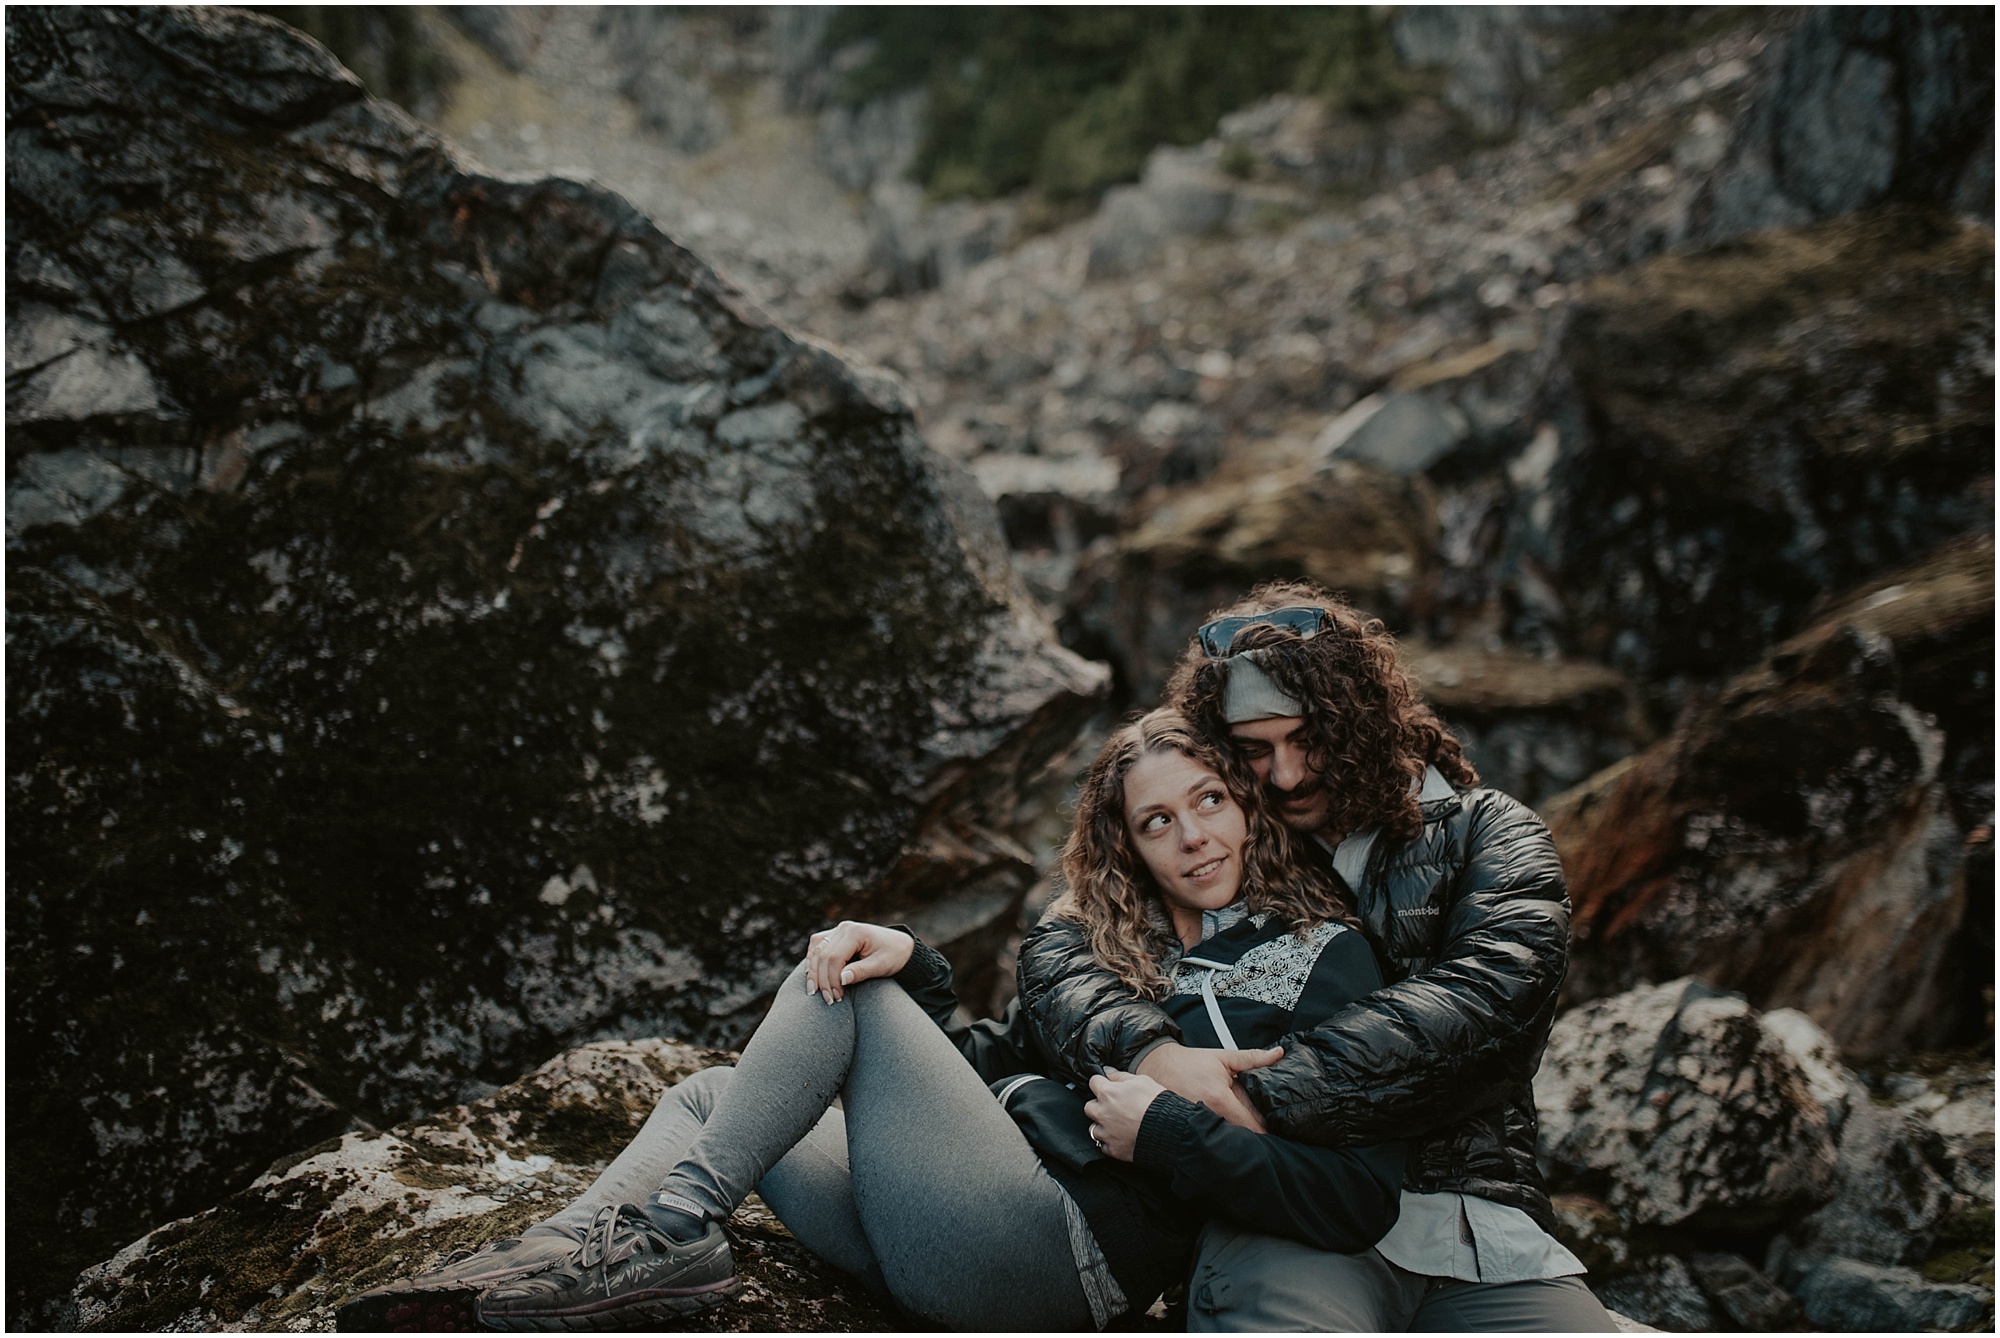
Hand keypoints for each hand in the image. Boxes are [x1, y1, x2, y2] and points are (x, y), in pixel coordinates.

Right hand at [803, 921, 914, 1003]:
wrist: (901, 946)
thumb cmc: (894, 956)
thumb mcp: (881, 966)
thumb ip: (861, 972)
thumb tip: (841, 980)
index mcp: (855, 932)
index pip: (834, 958)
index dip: (832, 980)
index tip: (836, 998)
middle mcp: (843, 928)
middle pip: (822, 955)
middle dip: (822, 980)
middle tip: (828, 1000)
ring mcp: (838, 930)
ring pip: (816, 951)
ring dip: (814, 973)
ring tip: (815, 993)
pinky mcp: (835, 936)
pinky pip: (817, 946)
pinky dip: (813, 961)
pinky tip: (812, 976)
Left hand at [1083, 1068, 1164, 1160]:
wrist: (1168, 1130)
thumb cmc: (1157, 1104)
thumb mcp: (1141, 1081)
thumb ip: (1120, 1076)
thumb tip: (1108, 1071)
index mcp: (1107, 1094)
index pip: (1093, 1082)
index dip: (1101, 1083)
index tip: (1107, 1086)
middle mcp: (1102, 1114)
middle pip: (1089, 1107)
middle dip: (1098, 1106)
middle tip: (1113, 1107)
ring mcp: (1106, 1133)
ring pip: (1094, 1129)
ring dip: (1102, 1126)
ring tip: (1117, 1125)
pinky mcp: (1113, 1150)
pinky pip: (1104, 1146)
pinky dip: (1110, 1143)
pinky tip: (1121, 1138)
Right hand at [1134, 1041, 1282, 1132]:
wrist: (1159, 1066)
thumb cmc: (1191, 1062)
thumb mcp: (1224, 1057)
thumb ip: (1253, 1058)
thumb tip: (1277, 1054)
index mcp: (1219, 1099)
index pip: (1250, 1126)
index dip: (1266, 1132)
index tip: (1276, 1133)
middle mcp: (1207, 1115)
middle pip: (1238, 1137)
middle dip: (1251, 1138)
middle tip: (1264, 1135)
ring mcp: (1195, 1125)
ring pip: (1222, 1140)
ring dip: (1234, 1138)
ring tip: (1243, 1134)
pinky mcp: (1187, 1129)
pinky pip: (1207, 1137)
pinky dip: (1216, 1136)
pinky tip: (1222, 1131)